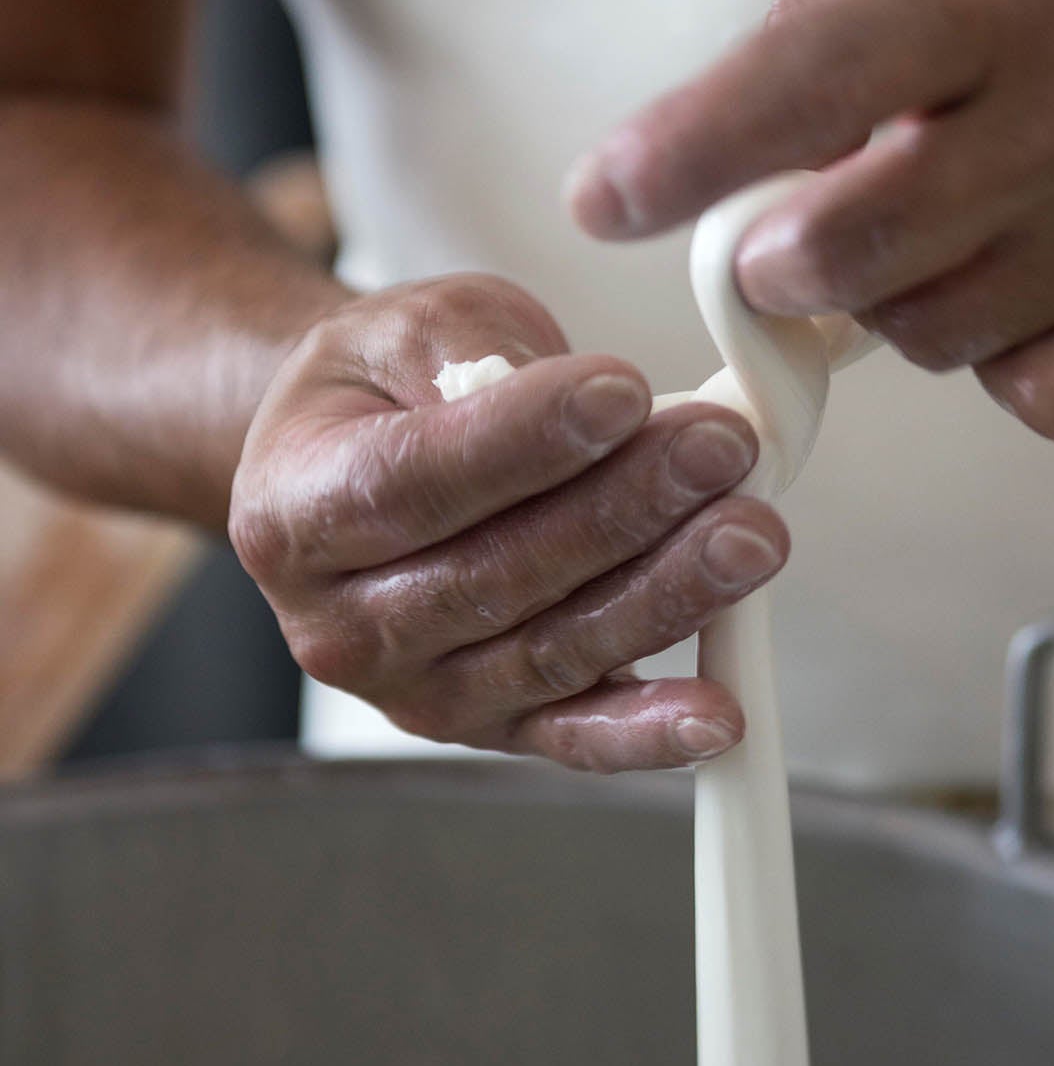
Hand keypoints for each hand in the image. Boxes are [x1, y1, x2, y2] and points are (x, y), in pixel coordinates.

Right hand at [229, 276, 787, 769]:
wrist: (354, 469)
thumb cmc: (386, 393)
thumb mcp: (405, 327)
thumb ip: (471, 351)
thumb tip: (574, 397)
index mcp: (292, 509)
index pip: (413, 483)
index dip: (522, 442)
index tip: (621, 392)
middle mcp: (338, 623)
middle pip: (495, 575)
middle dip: (623, 510)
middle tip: (719, 450)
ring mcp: (414, 690)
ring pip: (550, 653)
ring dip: (663, 598)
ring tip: (748, 534)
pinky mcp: (488, 727)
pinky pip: (573, 738)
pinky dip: (649, 732)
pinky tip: (717, 714)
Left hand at [568, 0, 1053, 437]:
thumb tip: (727, 129)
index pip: (810, 85)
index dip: (686, 154)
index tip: (604, 199)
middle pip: (858, 252)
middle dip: (778, 260)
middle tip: (783, 230)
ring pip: (936, 336)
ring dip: (891, 297)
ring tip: (943, 214)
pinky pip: (1039, 395)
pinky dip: (996, 357)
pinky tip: (1017, 277)